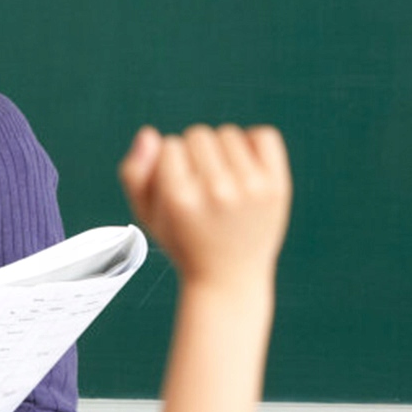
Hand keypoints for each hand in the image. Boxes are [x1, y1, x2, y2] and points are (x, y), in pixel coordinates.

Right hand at [119, 124, 289, 290]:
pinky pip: (264, 136)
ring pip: (228, 134)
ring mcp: (250, 189)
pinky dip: (253, 143)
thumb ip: (134, 174)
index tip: (176, 186)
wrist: (229, 277)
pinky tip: (245, 167)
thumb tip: (149, 134)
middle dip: (194, 154)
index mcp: (179, 199)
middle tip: (199, 186)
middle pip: (198, 135)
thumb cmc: (182, 241)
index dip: (169, 162)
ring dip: (221, 151)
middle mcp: (216, 192)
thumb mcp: (146, 215)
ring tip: (221, 181)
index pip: (170, 145)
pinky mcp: (277, 187)